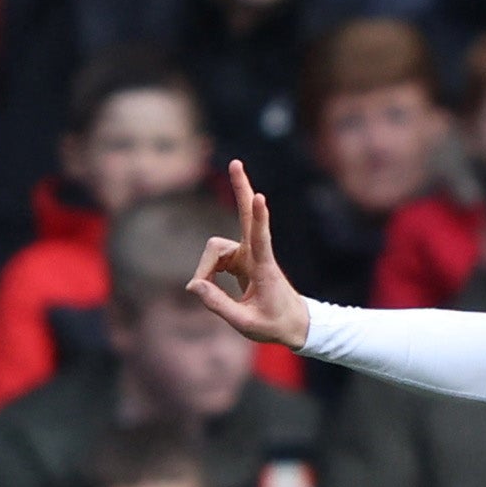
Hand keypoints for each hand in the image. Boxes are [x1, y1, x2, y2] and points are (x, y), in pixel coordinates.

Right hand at [182, 161, 312, 348]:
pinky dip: (206, 273)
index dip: (258, 218)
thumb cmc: (273, 324)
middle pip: (245, 215)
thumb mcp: (244, 323)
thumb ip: (217, 305)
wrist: (293, 324)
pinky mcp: (241, 260)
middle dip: (240, 189)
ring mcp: (247, 255)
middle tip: (235, 162)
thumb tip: (192, 285)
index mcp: (264, 268)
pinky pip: (214, 260)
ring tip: (200, 291)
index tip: (258, 197)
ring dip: (204, 269)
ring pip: (214, 250)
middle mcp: (255, 255)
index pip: (260, 239)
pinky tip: (205, 286)